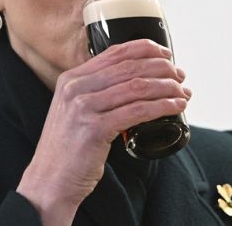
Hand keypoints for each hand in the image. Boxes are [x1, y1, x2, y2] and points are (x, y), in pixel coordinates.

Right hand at [16, 39, 190, 224]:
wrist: (49, 182)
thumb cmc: (68, 149)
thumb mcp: (74, 111)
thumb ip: (94, 92)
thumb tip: (133, 82)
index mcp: (71, 78)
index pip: (115, 52)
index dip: (145, 48)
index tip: (166, 54)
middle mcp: (75, 87)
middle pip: (130, 67)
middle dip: (162, 68)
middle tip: (180, 76)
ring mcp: (83, 107)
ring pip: (137, 87)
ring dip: (167, 87)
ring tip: (182, 92)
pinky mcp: (95, 129)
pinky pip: (138, 111)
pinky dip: (162, 106)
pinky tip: (175, 107)